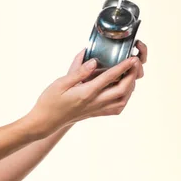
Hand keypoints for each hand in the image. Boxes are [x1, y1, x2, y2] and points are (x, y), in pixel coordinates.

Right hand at [25, 53, 139, 137]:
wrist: (45, 121)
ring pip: (122, 100)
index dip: (123, 67)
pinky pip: (116, 108)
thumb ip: (78, 72)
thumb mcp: (60, 83)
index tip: (132, 58)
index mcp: (86, 93)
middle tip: (135, 64)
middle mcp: (95, 102)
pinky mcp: (95, 113)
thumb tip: (94, 62)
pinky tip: (122, 91)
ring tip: (130, 75)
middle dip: (132, 76)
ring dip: (130, 87)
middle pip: (122, 90)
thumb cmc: (50, 101)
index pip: (110, 78)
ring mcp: (97, 109)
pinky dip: (124, 98)